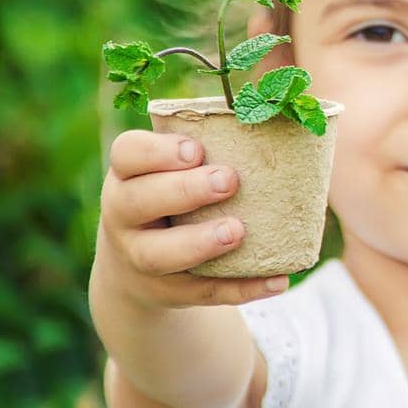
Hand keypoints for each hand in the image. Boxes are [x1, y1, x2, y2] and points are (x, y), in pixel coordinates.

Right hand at [94, 131, 288, 306]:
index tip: (196, 149)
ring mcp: (140, 259)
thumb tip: (284, 114)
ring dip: (200, 243)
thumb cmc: (172, 198)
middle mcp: (123, 216)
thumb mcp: (170, 172)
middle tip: (229, 180)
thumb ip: (210, 149)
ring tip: (238, 231)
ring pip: (159, 255)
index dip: (156, 152)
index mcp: (127, 176)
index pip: (126, 155)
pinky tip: (278, 280)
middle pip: (137, 202)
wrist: (137, 268)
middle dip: (184, 190)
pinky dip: (242, 288)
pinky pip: (204, 293)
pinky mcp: (168, 292)